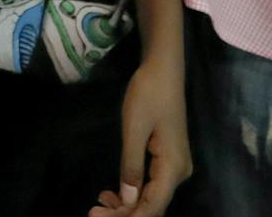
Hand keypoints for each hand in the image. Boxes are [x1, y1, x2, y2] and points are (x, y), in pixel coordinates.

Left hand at [90, 59, 191, 216]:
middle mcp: (178, 172)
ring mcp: (174, 165)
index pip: (153, 206)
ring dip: (127, 205)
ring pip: (151, 196)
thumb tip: (128, 201)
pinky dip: (133, 191)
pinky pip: (151, 184)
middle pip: (153, 205)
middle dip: (124, 213)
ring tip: (99, 205)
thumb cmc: (148, 94)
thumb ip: (131, 166)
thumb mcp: (134, 129)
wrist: (163, 69)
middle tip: (92, 213)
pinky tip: (113, 193)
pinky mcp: (167, 158)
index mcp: (173, 167)